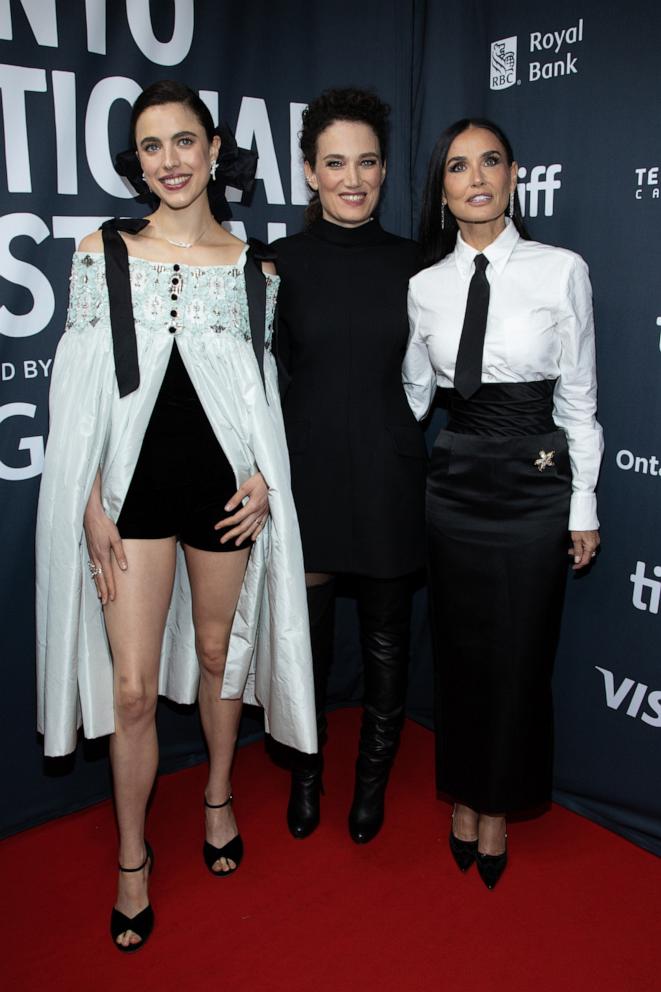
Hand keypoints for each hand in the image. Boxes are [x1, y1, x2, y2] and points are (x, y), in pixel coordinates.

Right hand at [83, 474, 126, 603]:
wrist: (91, 514)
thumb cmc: (105, 523)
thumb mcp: (116, 537)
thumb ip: (120, 553)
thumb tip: (124, 568)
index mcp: (103, 555)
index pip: (109, 576)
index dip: (111, 588)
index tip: (113, 598)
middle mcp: (96, 557)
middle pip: (101, 578)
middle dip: (104, 590)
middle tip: (106, 602)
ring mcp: (91, 554)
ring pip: (96, 573)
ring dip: (99, 585)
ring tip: (101, 595)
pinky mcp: (90, 550)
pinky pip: (93, 567)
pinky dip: (95, 576)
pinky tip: (97, 579)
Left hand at [215, 471, 268, 546]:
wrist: (272, 479)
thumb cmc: (258, 481)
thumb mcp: (245, 487)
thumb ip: (236, 498)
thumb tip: (226, 509)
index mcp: (252, 506)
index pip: (236, 518)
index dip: (225, 523)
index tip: (217, 527)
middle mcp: (258, 512)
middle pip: (243, 527)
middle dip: (232, 534)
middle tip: (222, 540)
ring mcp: (263, 514)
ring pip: (252, 528)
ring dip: (243, 537)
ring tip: (236, 543)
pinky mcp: (267, 513)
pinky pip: (262, 526)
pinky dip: (257, 533)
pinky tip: (252, 538)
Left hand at [568, 530, 599, 569]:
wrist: (584, 515)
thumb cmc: (580, 526)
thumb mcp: (576, 539)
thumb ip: (577, 551)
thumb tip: (578, 560)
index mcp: (591, 546)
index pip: (586, 560)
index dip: (579, 565)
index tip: (574, 567)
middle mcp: (595, 545)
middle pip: (587, 556)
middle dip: (578, 557)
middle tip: (570, 554)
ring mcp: (595, 541)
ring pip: (588, 551)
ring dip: (580, 552)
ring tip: (571, 548)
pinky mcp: (594, 537)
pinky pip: (589, 546)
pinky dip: (583, 547)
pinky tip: (577, 544)